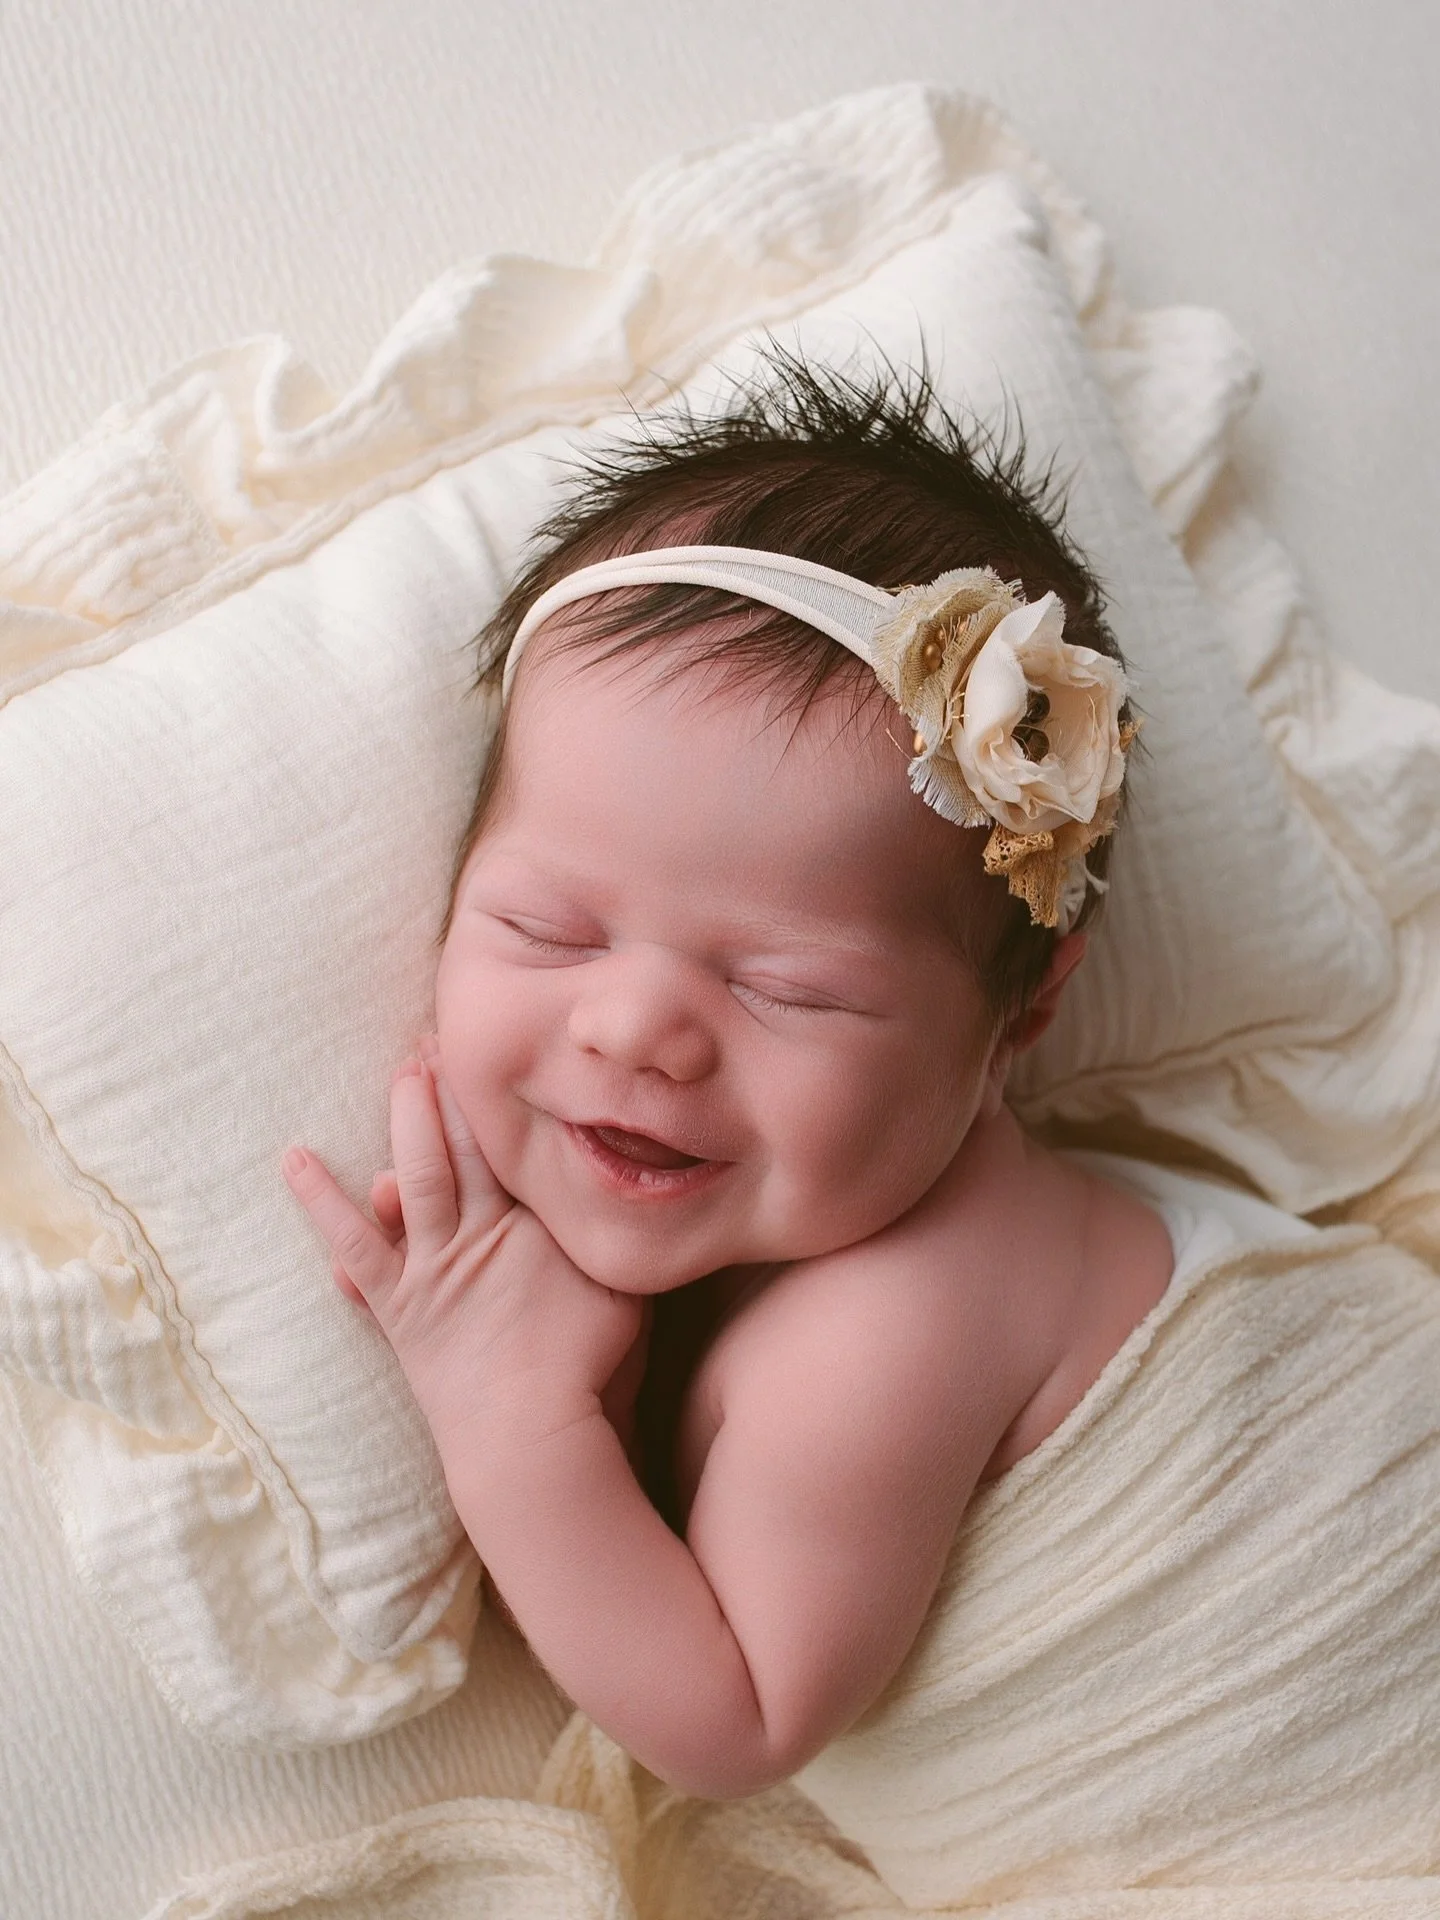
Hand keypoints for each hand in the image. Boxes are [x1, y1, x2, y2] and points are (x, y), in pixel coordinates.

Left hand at [282, 1044, 644, 1453]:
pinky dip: (322, 1202)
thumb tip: (633, 1183)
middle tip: (442, 1040)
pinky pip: (353, 1244)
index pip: (518, 1145)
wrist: (530, 1440)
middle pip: (464, 1147)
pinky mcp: (398, 1305)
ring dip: (406, 1121)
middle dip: (452, 1091)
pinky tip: (294, 1161)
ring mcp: (433, 1268)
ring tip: (402, 1073)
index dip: (504, 1096)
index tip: (497, 1047)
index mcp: (537, 1228)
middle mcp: (482, 1236)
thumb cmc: (590, 1371)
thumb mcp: (623, 1290)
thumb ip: (616, 1234)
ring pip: (416, 1177)